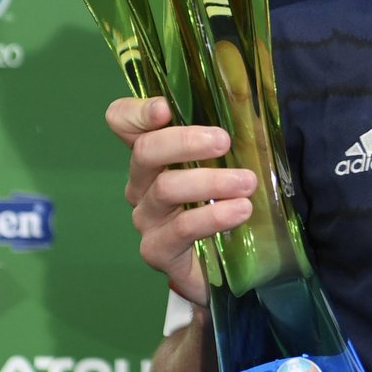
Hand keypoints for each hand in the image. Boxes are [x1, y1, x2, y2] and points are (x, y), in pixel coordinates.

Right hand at [105, 95, 256, 304]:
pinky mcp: (157, 249)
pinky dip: (213, 217)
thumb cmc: (225, 201)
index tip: (164, 108)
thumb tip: (248, 106)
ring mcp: (147, 217)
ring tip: (247, 183)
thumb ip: (226, 137)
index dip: (136, 112)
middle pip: (145, 151)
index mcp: (154, 154)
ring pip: (167, 189)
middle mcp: (142, 182)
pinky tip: (240, 211)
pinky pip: (181, 228)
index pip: (122, 122)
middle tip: (224, 141)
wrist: (225, 265)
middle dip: (184, 142)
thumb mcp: (228, 163)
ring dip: (211, 182)